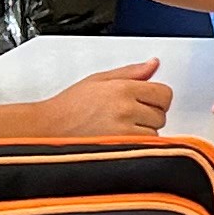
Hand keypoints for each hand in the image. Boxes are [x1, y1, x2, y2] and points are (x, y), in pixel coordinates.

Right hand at [42, 57, 175, 137]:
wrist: (49, 129)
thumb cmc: (70, 106)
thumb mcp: (99, 79)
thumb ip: (131, 72)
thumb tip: (153, 64)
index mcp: (123, 89)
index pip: (164, 94)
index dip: (157, 97)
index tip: (147, 100)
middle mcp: (125, 110)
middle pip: (161, 115)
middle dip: (148, 115)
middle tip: (126, 115)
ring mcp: (124, 132)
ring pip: (155, 134)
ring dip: (143, 132)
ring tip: (119, 128)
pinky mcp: (121, 150)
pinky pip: (143, 148)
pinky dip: (136, 146)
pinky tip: (120, 140)